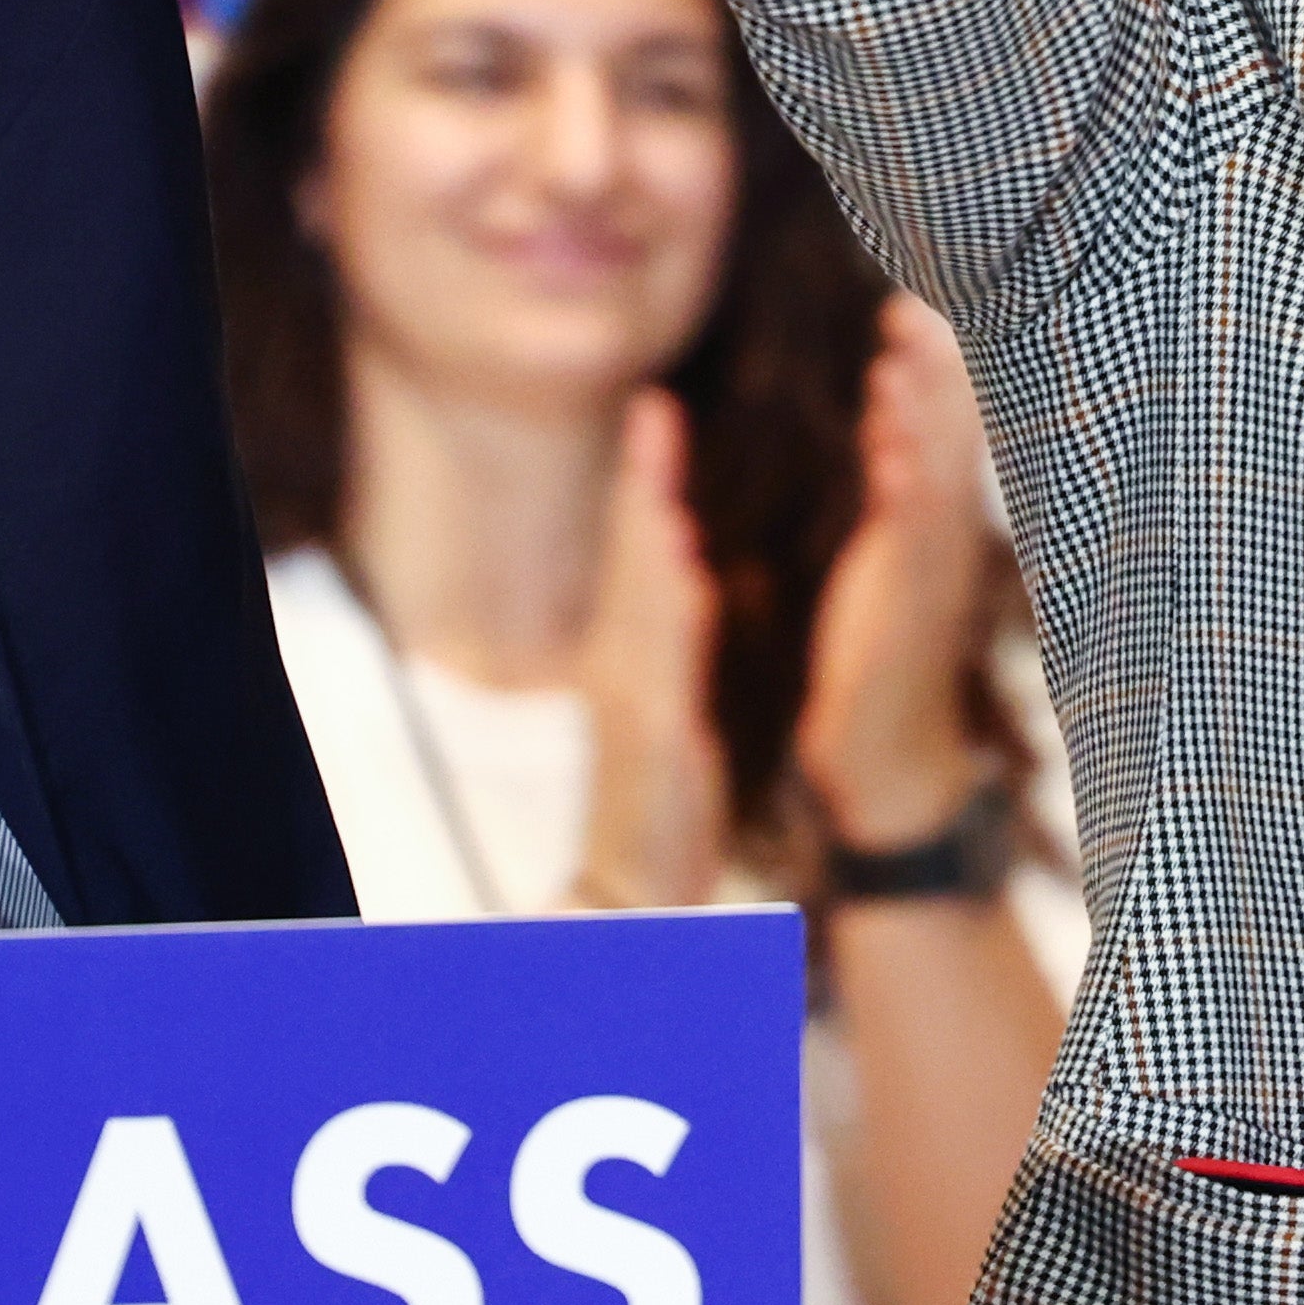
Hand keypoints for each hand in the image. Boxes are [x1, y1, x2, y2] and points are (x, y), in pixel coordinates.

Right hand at [568, 386, 729, 909]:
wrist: (634, 895)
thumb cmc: (655, 804)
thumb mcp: (667, 707)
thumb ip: (670, 637)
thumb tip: (681, 569)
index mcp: (629, 657)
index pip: (636, 553)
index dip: (645, 481)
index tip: (658, 410)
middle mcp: (619, 671)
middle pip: (629, 563)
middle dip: (643, 484)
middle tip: (655, 408)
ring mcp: (630, 708)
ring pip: (639, 611)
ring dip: (647, 542)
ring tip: (661, 479)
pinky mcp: (652, 749)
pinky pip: (662, 674)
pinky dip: (670, 623)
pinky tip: (684, 579)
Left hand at [796, 298, 1005, 847]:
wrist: (885, 754)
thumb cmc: (883, 648)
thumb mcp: (895, 550)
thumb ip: (900, 475)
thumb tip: (898, 404)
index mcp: (935, 522)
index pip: (942, 428)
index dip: (933, 365)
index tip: (914, 296)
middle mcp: (943, 538)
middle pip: (947, 436)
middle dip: (934, 366)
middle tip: (917, 293)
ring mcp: (930, 573)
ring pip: (932, 475)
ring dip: (920, 410)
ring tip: (901, 345)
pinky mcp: (905, 608)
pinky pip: (908, 536)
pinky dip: (902, 484)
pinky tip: (888, 439)